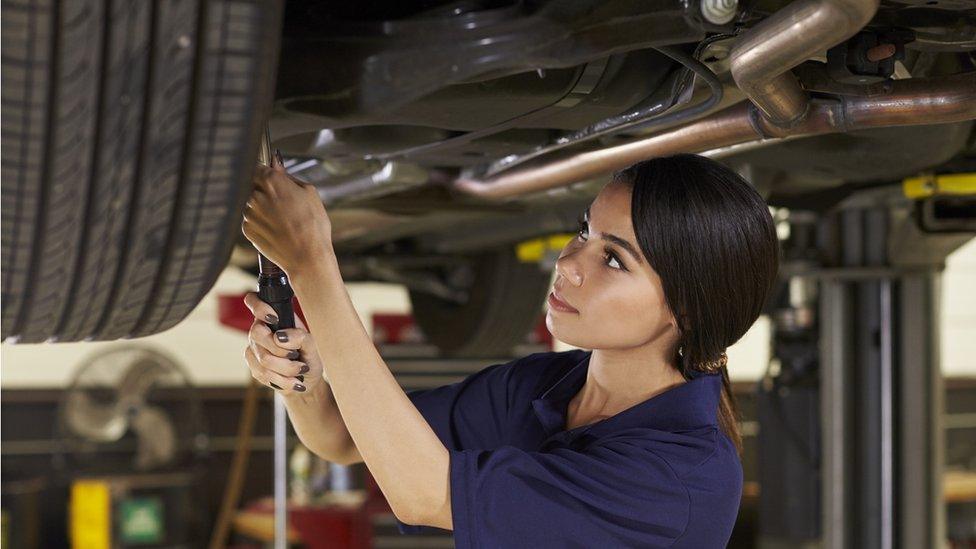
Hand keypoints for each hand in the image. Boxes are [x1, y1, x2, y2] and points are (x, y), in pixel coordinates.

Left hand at [241, 160, 332, 275]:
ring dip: (262, 207)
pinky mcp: (246, 229)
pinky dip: (261, 222)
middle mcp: (255, 195)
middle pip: (253, 184)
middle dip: (264, 190)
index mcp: (271, 181)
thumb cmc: (313, 226)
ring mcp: (248, 213)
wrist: (307, 257)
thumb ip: (289, 177)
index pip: (258, 166)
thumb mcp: (310, 193)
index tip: (271, 177)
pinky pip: (251, 219)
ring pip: (251, 202)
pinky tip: (277, 229)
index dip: (265, 172)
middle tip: (283, 201)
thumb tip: (277, 166)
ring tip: (282, 219)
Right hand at [242, 291, 325, 393]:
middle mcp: (260, 329)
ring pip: (263, 358)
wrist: (306, 380)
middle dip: (280, 350)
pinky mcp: (253, 365)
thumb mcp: (313, 345)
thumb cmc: (310, 357)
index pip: (253, 301)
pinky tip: (292, 380)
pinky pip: (262, 373)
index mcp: (275, 316)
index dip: (259, 307)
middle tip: (295, 355)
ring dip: (286, 369)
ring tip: (300, 370)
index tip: (274, 318)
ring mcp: (254, 347)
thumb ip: (300, 337)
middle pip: (256, 333)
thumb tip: (280, 336)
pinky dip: (282, 380)